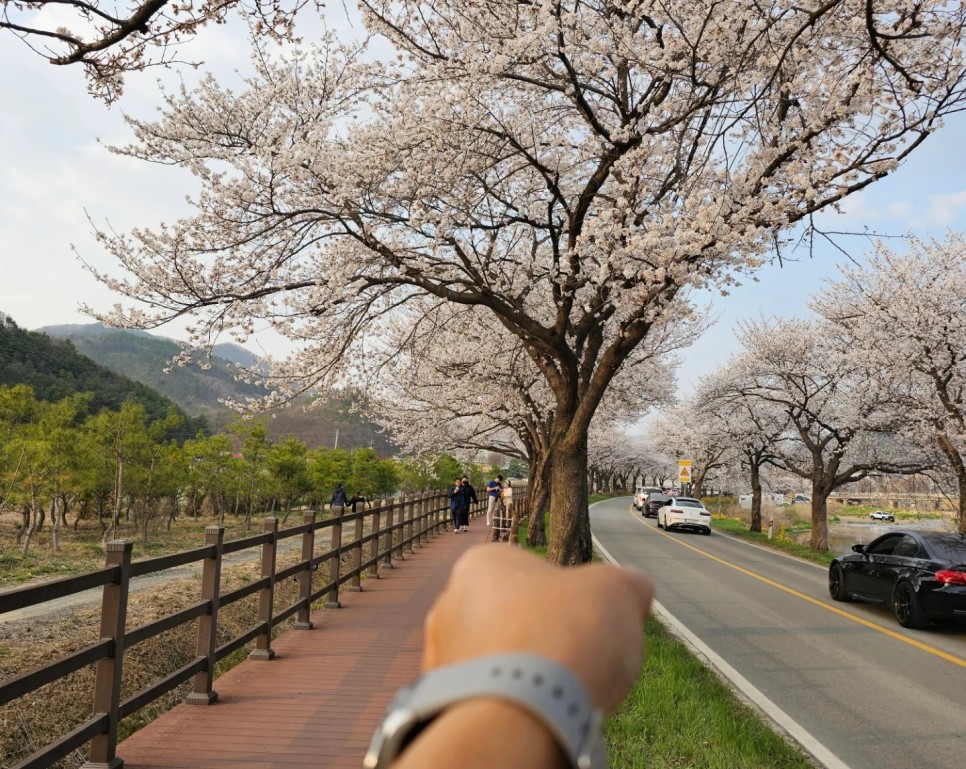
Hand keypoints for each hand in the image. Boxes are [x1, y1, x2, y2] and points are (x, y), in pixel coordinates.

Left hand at [422, 545, 652, 712]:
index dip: (576, 600)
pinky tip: (538, 718)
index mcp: (483, 564)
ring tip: (560, 696)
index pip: (538, 575)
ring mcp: (442, 655)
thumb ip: (628, 584)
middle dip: (550, 642)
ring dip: (529, 676)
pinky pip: (488, 700)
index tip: (594, 625)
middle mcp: (450, 604)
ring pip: (501, 662)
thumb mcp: (618, 592)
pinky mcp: (440, 703)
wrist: (517, 716)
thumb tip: (636, 588)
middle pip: (518, 620)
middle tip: (581, 664)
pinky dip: (513, 708)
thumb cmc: (563, 639)